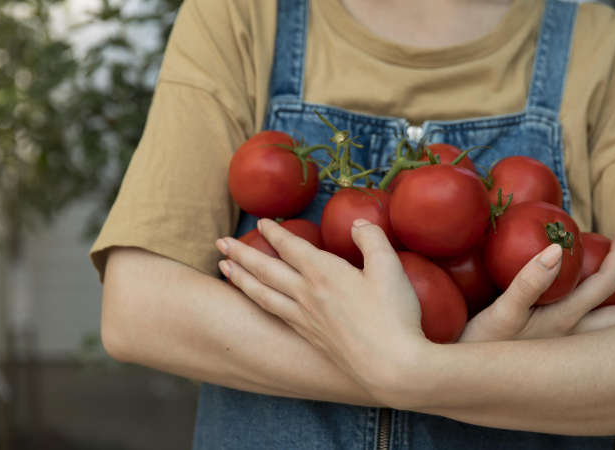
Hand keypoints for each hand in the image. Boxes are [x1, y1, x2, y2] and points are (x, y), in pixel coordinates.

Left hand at [217, 218, 428, 392]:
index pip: (290, 247)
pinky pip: (275, 314)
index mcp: (324, 273)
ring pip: (263, 294)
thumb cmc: (393, 315)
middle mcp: (307, 295)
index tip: (261, 223)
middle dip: (242, 253)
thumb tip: (358, 224)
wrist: (391, 367)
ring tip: (223, 267)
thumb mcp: (389, 267)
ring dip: (241, 278)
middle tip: (221, 242)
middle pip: (266, 269)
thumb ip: (372, 238)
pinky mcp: (311, 338)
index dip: (274, 233)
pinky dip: (259, 302)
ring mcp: (306, 319)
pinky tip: (258, 301)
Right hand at [459, 228, 614, 342]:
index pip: (605, 286)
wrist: (463, 378)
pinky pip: (593, 339)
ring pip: (612, 333)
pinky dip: (605, 322)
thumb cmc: (480, 346)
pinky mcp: (554, 356)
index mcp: (565, 323)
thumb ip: (529, 281)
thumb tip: (557, 250)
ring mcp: (566, 351)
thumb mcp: (502, 311)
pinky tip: (592, 313)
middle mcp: (573, 341)